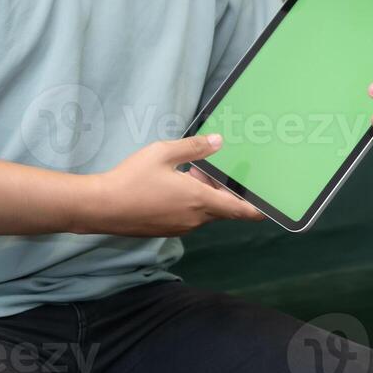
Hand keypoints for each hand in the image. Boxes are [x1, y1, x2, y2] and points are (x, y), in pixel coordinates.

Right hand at [79, 134, 265, 236]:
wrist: (102, 207)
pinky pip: (188, 216)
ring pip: (203, 211)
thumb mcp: (164, 153)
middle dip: (221, 190)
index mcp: (199, 200)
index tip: (269, 207)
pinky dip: (190, 202)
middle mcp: (195, 218)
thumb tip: (219, 142)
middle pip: (221, 208)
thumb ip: (194, 148)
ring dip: (203, 194)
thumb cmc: (133, 178)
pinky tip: (172, 186)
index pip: (239, 210)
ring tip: (187, 172)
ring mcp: (180, 227)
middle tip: (210, 168)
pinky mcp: (166, 230)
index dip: (256, 209)